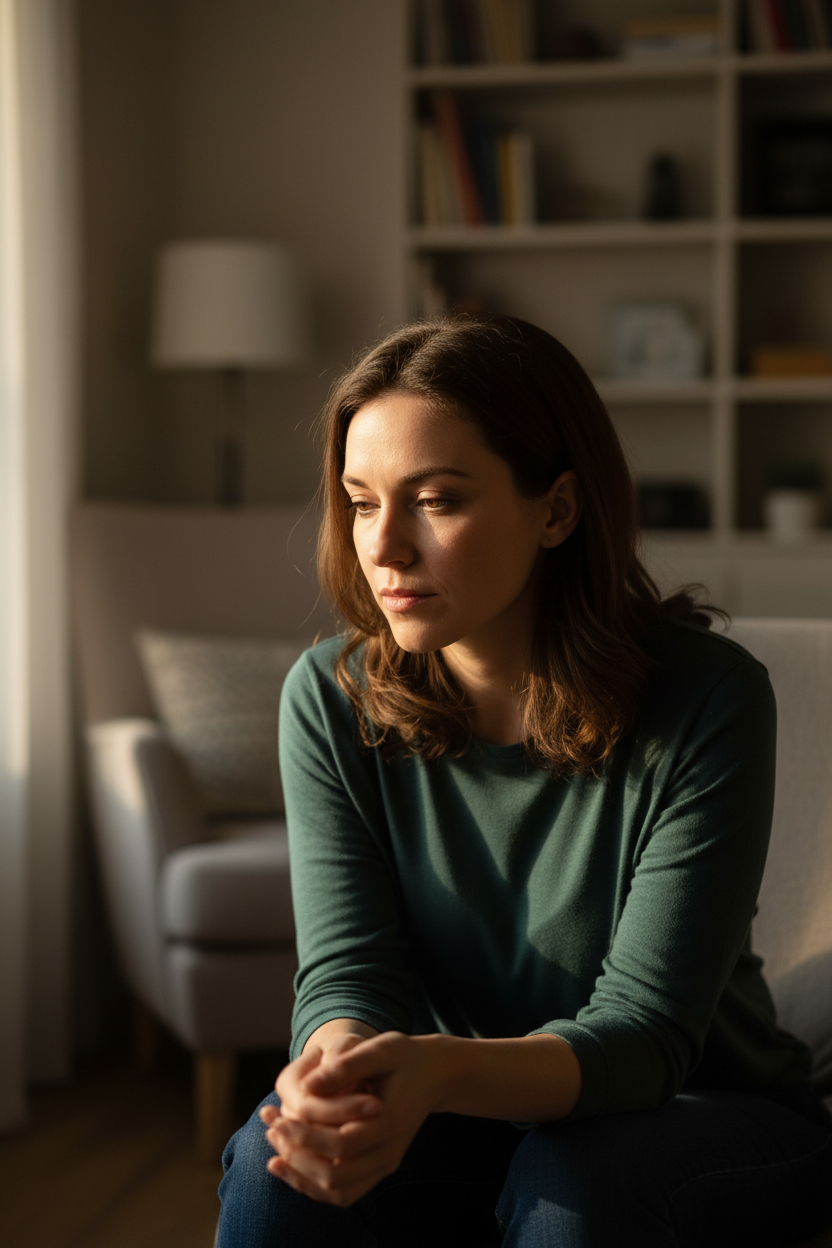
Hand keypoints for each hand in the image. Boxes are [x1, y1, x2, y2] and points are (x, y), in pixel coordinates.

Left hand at [261, 1032, 444, 1206]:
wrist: (435, 1074)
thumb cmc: (405, 1056)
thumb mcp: (381, 1048)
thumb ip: (347, 1065)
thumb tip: (308, 1085)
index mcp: (389, 1122)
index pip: (340, 1143)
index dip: (304, 1135)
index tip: (277, 1118)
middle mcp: (389, 1151)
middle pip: (336, 1174)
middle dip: (297, 1156)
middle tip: (269, 1130)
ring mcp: (385, 1164)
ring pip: (337, 1190)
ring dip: (301, 1177)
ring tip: (273, 1153)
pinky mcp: (379, 1167)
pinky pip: (344, 1191)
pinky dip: (315, 1186)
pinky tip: (291, 1167)